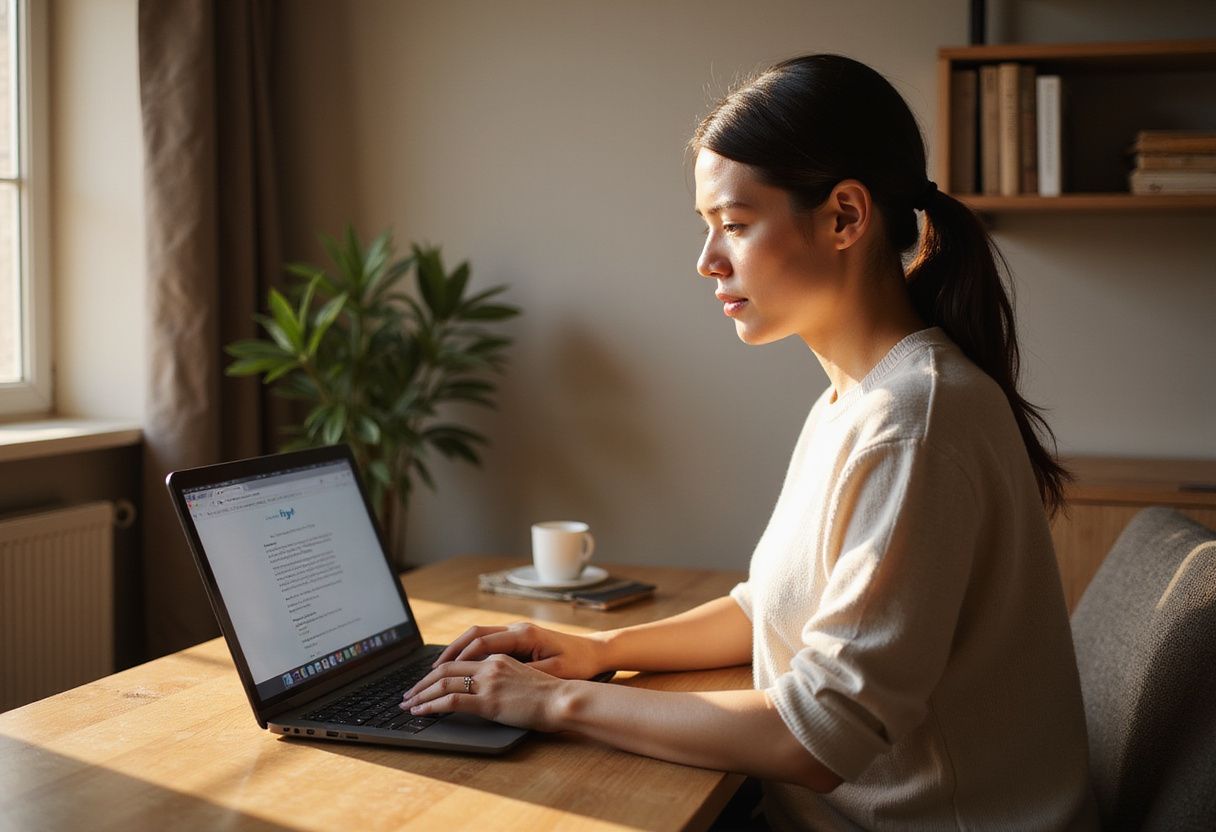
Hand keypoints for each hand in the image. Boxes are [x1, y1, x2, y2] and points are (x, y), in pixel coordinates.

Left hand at [400, 655, 570, 730]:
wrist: (563, 700)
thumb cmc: (550, 694)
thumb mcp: (523, 679)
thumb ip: (502, 679)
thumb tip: (485, 691)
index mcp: (498, 657)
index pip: (458, 660)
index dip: (437, 671)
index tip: (425, 681)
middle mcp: (490, 665)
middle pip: (445, 668)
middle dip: (422, 682)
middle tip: (408, 694)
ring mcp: (488, 681)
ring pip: (443, 682)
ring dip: (421, 694)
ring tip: (408, 705)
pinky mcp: (488, 700)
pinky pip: (451, 700)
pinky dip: (431, 705)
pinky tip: (421, 712)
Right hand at [432, 622, 606, 679]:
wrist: (596, 652)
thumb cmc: (578, 664)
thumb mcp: (554, 672)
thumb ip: (527, 673)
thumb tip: (499, 681)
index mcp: (524, 635)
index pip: (482, 643)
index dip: (459, 658)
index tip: (440, 672)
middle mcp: (517, 629)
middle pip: (473, 635)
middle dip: (449, 653)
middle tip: (429, 672)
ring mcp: (516, 632)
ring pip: (477, 636)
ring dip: (457, 651)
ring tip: (436, 669)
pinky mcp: (518, 639)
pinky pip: (487, 642)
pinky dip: (470, 652)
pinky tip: (460, 666)